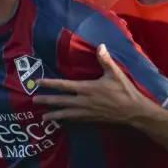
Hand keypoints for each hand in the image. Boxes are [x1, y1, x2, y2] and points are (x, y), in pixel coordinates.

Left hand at [34, 45, 150, 123]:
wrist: (133, 111)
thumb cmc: (124, 91)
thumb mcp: (116, 73)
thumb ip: (106, 60)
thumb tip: (101, 46)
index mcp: (87, 89)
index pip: (65, 86)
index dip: (51, 84)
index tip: (39, 82)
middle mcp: (84, 101)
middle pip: (61, 101)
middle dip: (47, 101)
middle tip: (34, 101)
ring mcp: (87, 112)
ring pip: (67, 114)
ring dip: (54, 115)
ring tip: (43, 118)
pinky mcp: (92, 119)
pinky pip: (76, 120)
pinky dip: (67, 121)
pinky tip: (62, 122)